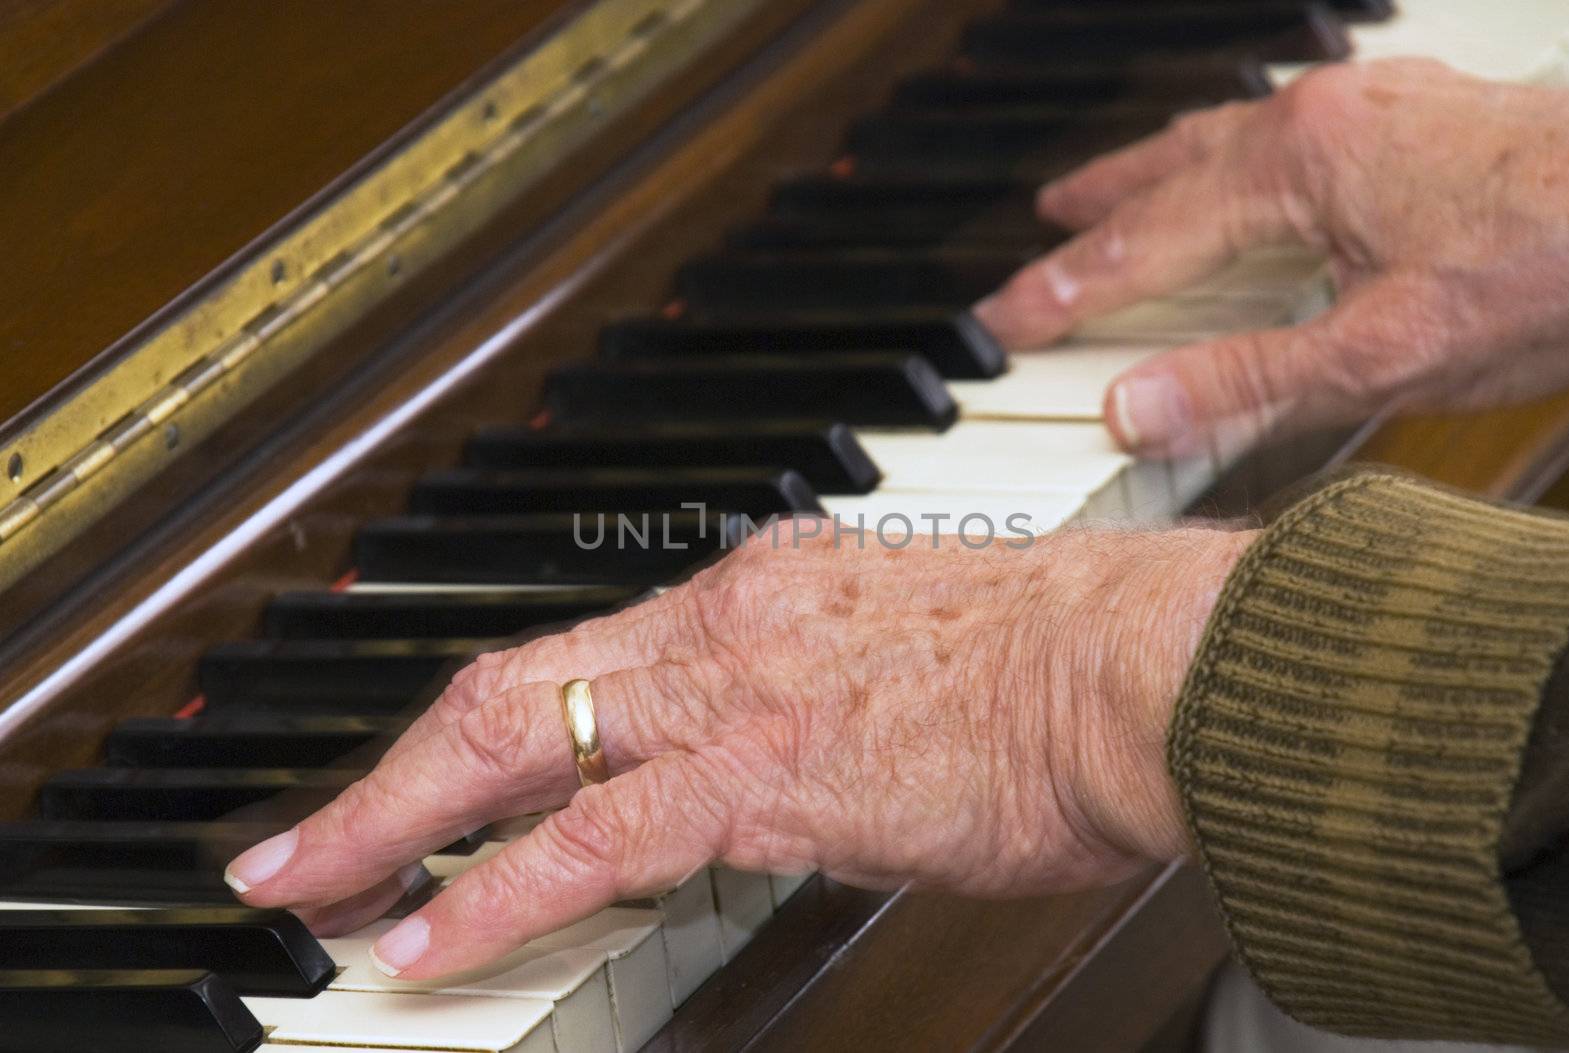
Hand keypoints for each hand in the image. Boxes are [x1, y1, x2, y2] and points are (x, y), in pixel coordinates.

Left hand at [224, 520, 1250, 978]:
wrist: (1143, 666)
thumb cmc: (1070, 664)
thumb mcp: (923, 653)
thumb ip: (837, 695)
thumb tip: (811, 753)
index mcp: (764, 590)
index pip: (585, 656)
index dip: (492, 719)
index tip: (440, 766)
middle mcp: (724, 624)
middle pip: (508, 687)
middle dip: (391, 768)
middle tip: (307, 835)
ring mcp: (731, 695)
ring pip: (511, 746)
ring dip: (393, 824)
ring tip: (316, 888)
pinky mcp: (760, 777)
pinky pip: (588, 842)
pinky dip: (491, 893)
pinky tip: (426, 939)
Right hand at [973, 60, 1568, 456]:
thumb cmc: (1556, 273)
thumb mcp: (1382, 353)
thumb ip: (1246, 381)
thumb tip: (1133, 405)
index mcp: (1296, 161)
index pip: (1143, 241)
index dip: (1062, 290)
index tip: (1000, 321)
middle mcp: (1324, 116)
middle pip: (1173, 169)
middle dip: (1097, 206)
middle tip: (1039, 227)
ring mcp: (1375, 106)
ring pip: (1230, 139)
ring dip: (1159, 171)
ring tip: (1112, 187)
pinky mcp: (1420, 115)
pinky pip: (1289, 130)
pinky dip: (1233, 157)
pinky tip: (1249, 169)